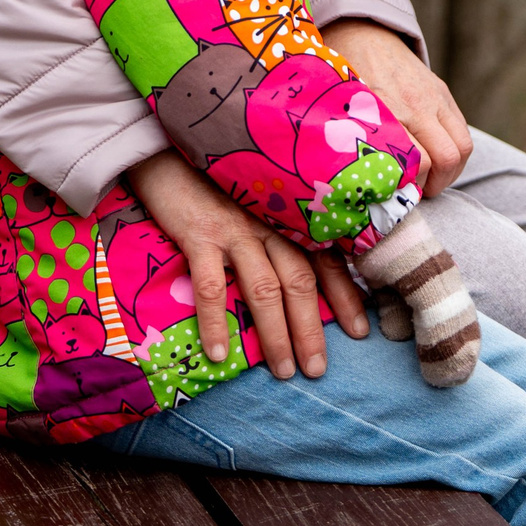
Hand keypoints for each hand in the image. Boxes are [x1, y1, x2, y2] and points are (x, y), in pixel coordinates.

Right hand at [124, 151, 365, 377]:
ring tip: (284, 371)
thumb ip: (278, 236)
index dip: (345, 297)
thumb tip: (300, 285)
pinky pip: (213, 286)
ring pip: (265, 288)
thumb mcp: (255, 206)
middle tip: (318, 369)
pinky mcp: (200, 235)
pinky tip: (219, 355)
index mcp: (285, 219)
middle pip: (301, 281)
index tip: (359, 332)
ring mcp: (236, 230)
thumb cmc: (214, 185)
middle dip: (312, 329)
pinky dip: (216, 323)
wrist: (167, 153)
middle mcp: (269, 224)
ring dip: (276, 334)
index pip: (325, 260)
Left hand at [323, 18, 472, 195]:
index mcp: (385, 111)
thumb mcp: (340, 109)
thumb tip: (352, 186)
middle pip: (446, 158)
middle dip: (436, 185)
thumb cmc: (344, 77)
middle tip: (419, 193)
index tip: (396, 195)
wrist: (361, 33)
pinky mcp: (443, 92)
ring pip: (462, 147)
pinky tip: (437, 158)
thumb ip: (352, 141)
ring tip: (432, 179)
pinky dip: (455, 151)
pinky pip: (462, 130)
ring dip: (452, 171)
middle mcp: (414, 104)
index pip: (415, 162)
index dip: (410, 186)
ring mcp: (433, 97)